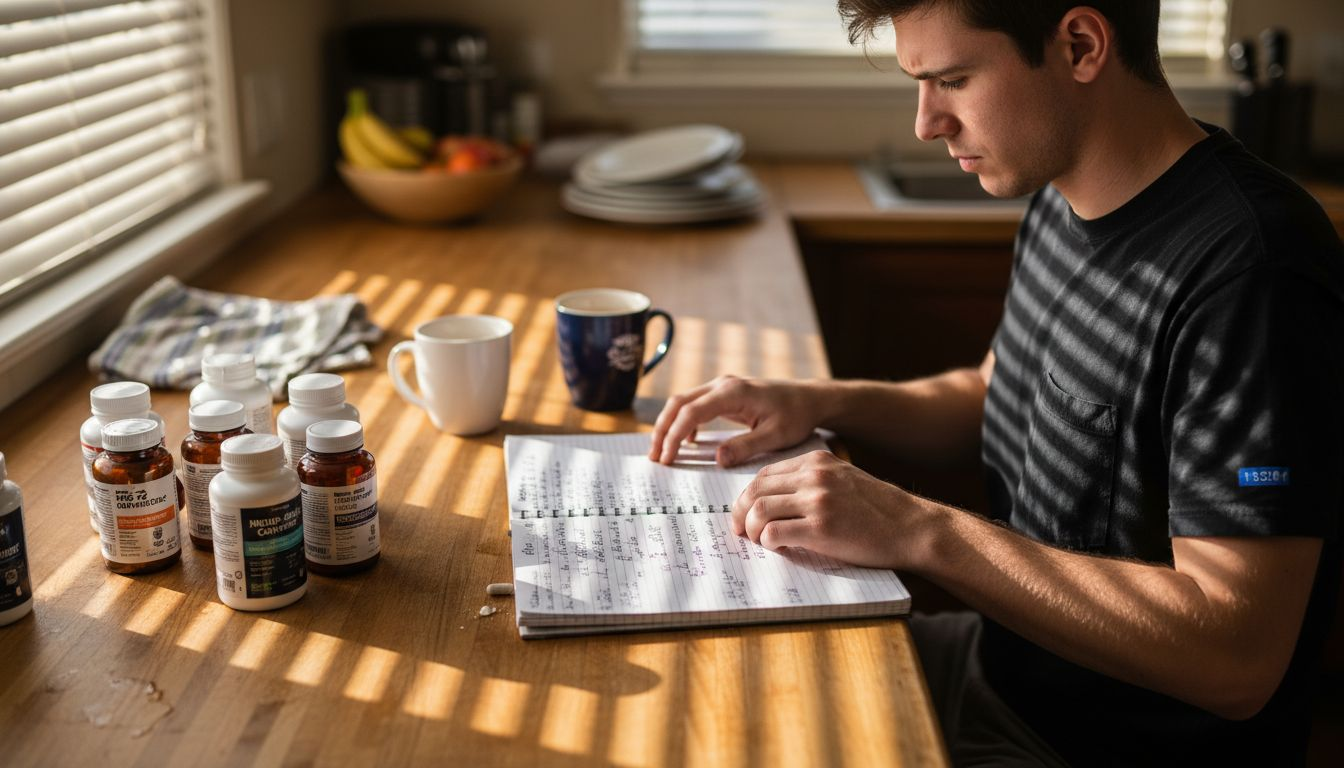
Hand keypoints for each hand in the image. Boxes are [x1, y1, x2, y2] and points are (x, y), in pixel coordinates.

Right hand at [649, 375, 823, 465]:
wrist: (809, 398)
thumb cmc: (796, 416)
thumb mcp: (775, 436)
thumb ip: (746, 447)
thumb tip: (717, 460)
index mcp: (732, 393)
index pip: (691, 412)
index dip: (675, 436)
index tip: (668, 458)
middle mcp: (722, 384)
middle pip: (678, 403)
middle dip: (663, 430)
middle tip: (655, 457)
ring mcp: (722, 387)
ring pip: (683, 402)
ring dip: (669, 425)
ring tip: (662, 452)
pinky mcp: (724, 394)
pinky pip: (695, 404)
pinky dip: (684, 422)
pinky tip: (688, 442)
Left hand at [732, 450, 923, 569]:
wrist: (910, 526)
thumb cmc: (877, 509)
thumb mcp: (842, 479)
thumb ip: (811, 482)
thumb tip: (771, 500)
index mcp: (816, 461)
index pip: (764, 475)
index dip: (747, 497)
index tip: (743, 513)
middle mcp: (814, 477)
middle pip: (755, 491)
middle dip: (740, 513)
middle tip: (741, 531)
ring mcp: (818, 501)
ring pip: (759, 511)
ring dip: (752, 530)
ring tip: (760, 541)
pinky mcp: (821, 528)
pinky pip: (774, 534)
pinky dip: (769, 544)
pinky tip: (781, 548)